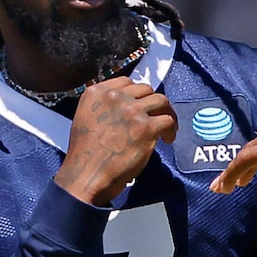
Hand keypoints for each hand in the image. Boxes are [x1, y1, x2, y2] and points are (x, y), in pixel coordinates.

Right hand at [55, 78, 176, 203]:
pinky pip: (168, 121)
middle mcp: (114, 97)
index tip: (143, 106)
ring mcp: (131, 110)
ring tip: (167, 128)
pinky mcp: (146, 127)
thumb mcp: (86, 119)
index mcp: (97, 93)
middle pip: (146, 90)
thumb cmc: (86, 155)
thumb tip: (126, 110)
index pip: (127, 82)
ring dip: (167, 114)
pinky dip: (171, 130)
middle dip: (153, 104)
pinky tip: (167, 139)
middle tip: (158, 118)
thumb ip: (104, 108)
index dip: (138, 95)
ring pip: (161, 101)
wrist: (87, 174)